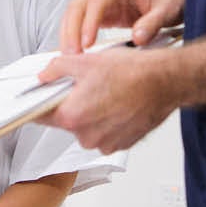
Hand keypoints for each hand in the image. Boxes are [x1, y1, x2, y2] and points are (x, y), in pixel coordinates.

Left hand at [37, 48, 179, 153]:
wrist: (164, 82)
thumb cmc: (132, 72)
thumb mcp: (87, 61)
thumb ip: (57, 68)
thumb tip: (45, 75)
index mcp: (72, 116)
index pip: (41, 115)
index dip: (40, 103)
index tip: (41, 98)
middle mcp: (86, 135)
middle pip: (66, 121)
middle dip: (72, 104)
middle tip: (87, 86)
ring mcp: (104, 143)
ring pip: (86, 128)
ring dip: (91, 114)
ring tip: (107, 94)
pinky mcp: (120, 145)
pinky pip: (104, 134)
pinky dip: (107, 122)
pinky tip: (118, 104)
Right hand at [59, 0, 185, 53]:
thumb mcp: (168, 9)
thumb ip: (153, 23)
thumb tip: (137, 39)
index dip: (90, 21)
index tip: (87, 42)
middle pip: (80, 3)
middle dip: (72, 28)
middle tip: (72, 53)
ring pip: (77, 11)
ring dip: (70, 32)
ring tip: (70, 55)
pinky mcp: (106, 10)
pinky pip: (84, 20)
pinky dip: (76, 34)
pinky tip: (76, 49)